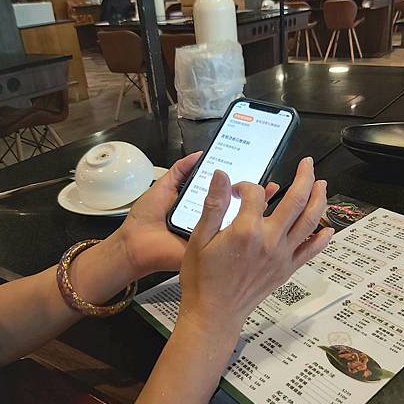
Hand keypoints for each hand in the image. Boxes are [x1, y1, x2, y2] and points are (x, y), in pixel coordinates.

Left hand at [113, 152, 279, 277]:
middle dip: (256, 197)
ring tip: (270, 198)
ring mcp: (210, 237)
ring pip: (237, 226)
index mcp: (200, 206)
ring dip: (255, 214)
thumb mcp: (165, 187)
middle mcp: (209, 221)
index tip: (256, 169)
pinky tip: (255, 220)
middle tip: (271, 183)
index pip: (226, 193)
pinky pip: (227, 242)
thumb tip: (200, 154)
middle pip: (237, 209)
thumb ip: (182, 170)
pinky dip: (242, 233)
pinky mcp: (208, 250)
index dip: (241, 183)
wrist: (133, 244)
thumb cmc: (145, 220)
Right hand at [178, 157, 333, 335]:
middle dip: (304, 177)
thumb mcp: (200, 238)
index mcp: (246, 230)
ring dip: (319, 200)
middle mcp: (270, 241)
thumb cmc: (203, 278)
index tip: (234, 190)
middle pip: (296, 201)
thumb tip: (220, 175)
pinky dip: (322, 239)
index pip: (255, 193)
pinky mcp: (286, 269)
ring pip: (309, 222)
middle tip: (307, 163)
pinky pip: (310, 251)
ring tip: (322, 185)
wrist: (214, 313)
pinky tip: (328, 229)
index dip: (245, 186)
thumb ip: (214, 204)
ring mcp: (282, 256)